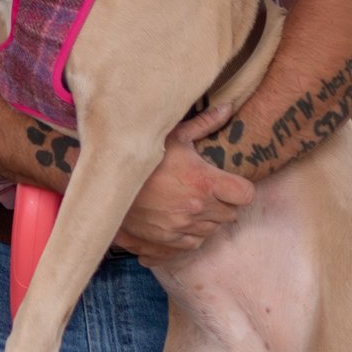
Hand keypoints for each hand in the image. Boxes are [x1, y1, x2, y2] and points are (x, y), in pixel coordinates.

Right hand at [114, 105, 254, 262]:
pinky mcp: (166, 239)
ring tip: (192, 203)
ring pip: (213, 229)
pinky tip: (182, 220)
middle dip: (224, 203)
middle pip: (231, 214)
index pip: (245, 194)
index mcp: (204, 182)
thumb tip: (227, 108)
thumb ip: (204, 124)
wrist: (106, 182)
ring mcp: (182, 226)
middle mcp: (197, 208)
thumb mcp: (173, 136)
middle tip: (207, 191)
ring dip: (208, 219)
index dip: (240, 189)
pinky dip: (192, 234)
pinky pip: (193, 243)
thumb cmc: (141, 157)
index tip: (229, 183)